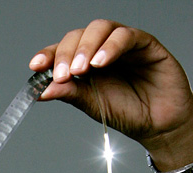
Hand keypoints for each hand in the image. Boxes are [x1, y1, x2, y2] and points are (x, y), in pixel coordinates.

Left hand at [30, 20, 192, 172]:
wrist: (157, 125)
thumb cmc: (127, 112)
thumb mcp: (92, 105)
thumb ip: (70, 93)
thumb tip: (41, 90)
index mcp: (85, 63)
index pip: (63, 51)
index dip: (49, 55)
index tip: (36, 66)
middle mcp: (102, 50)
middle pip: (78, 36)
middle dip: (66, 53)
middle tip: (63, 74)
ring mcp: (123, 45)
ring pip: (101, 28)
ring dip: (86, 47)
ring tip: (81, 69)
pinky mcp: (145, 44)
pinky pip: (126, 36)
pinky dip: (111, 46)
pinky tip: (101, 62)